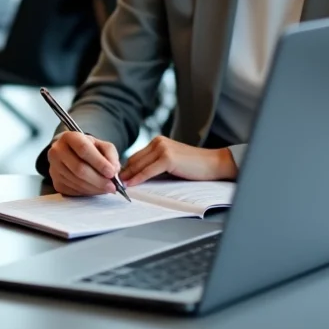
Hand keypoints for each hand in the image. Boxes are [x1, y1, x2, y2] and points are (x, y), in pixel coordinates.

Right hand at [46, 131, 122, 196]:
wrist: (70, 154)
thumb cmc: (87, 149)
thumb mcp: (101, 145)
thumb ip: (110, 155)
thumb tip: (113, 170)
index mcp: (69, 137)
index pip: (83, 149)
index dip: (99, 163)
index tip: (111, 172)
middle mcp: (58, 151)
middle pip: (79, 168)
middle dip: (99, 180)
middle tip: (112, 186)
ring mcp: (54, 168)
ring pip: (77, 182)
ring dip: (95, 188)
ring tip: (106, 188)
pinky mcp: (56, 182)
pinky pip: (74, 190)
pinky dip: (88, 192)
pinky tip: (95, 188)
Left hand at [120, 136, 237, 185]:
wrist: (214, 163)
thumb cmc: (195, 166)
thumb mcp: (171, 163)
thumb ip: (156, 165)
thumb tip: (137, 176)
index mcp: (158, 142)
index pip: (136, 156)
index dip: (126, 168)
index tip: (118, 179)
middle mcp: (158, 142)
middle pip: (134, 160)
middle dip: (124, 173)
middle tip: (113, 184)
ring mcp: (163, 148)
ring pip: (138, 165)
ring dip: (128, 176)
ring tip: (118, 186)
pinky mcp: (168, 158)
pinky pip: (148, 171)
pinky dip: (138, 178)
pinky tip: (130, 185)